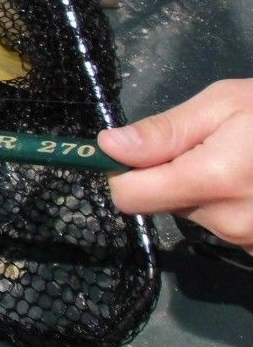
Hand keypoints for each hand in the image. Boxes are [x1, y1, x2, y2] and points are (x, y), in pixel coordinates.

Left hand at [98, 79, 252, 249]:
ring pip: (195, 214)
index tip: (132, 151)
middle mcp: (229, 223)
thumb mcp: (224, 104)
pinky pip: (226, 226)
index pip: (128, 197)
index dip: (121, 172)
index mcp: (212, 181)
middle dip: (172, 174)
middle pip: (162, 203)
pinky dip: (231, 204)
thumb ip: (165, 131)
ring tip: (241, 160)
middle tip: (211, 144)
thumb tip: (108, 146)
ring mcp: (252, 243)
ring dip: (204, 189)